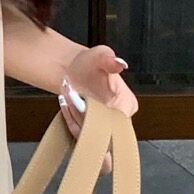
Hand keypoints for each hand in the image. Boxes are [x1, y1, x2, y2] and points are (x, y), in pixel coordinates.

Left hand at [57, 44, 137, 173]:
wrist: (75, 70)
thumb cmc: (89, 63)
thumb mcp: (99, 55)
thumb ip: (108, 58)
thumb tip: (119, 63)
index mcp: (127, 104)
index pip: (117, 122)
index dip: (96, 114)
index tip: (81, 101)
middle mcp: (119, 119)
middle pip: (104, 134)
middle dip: (83, 119)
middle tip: (72, 99)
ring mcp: (106, 128)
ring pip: (91, 139)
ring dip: (75, 121)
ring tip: (68, 98)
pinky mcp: (93, 133)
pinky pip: (81, 138)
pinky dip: (71, 123)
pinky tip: (65, 106)